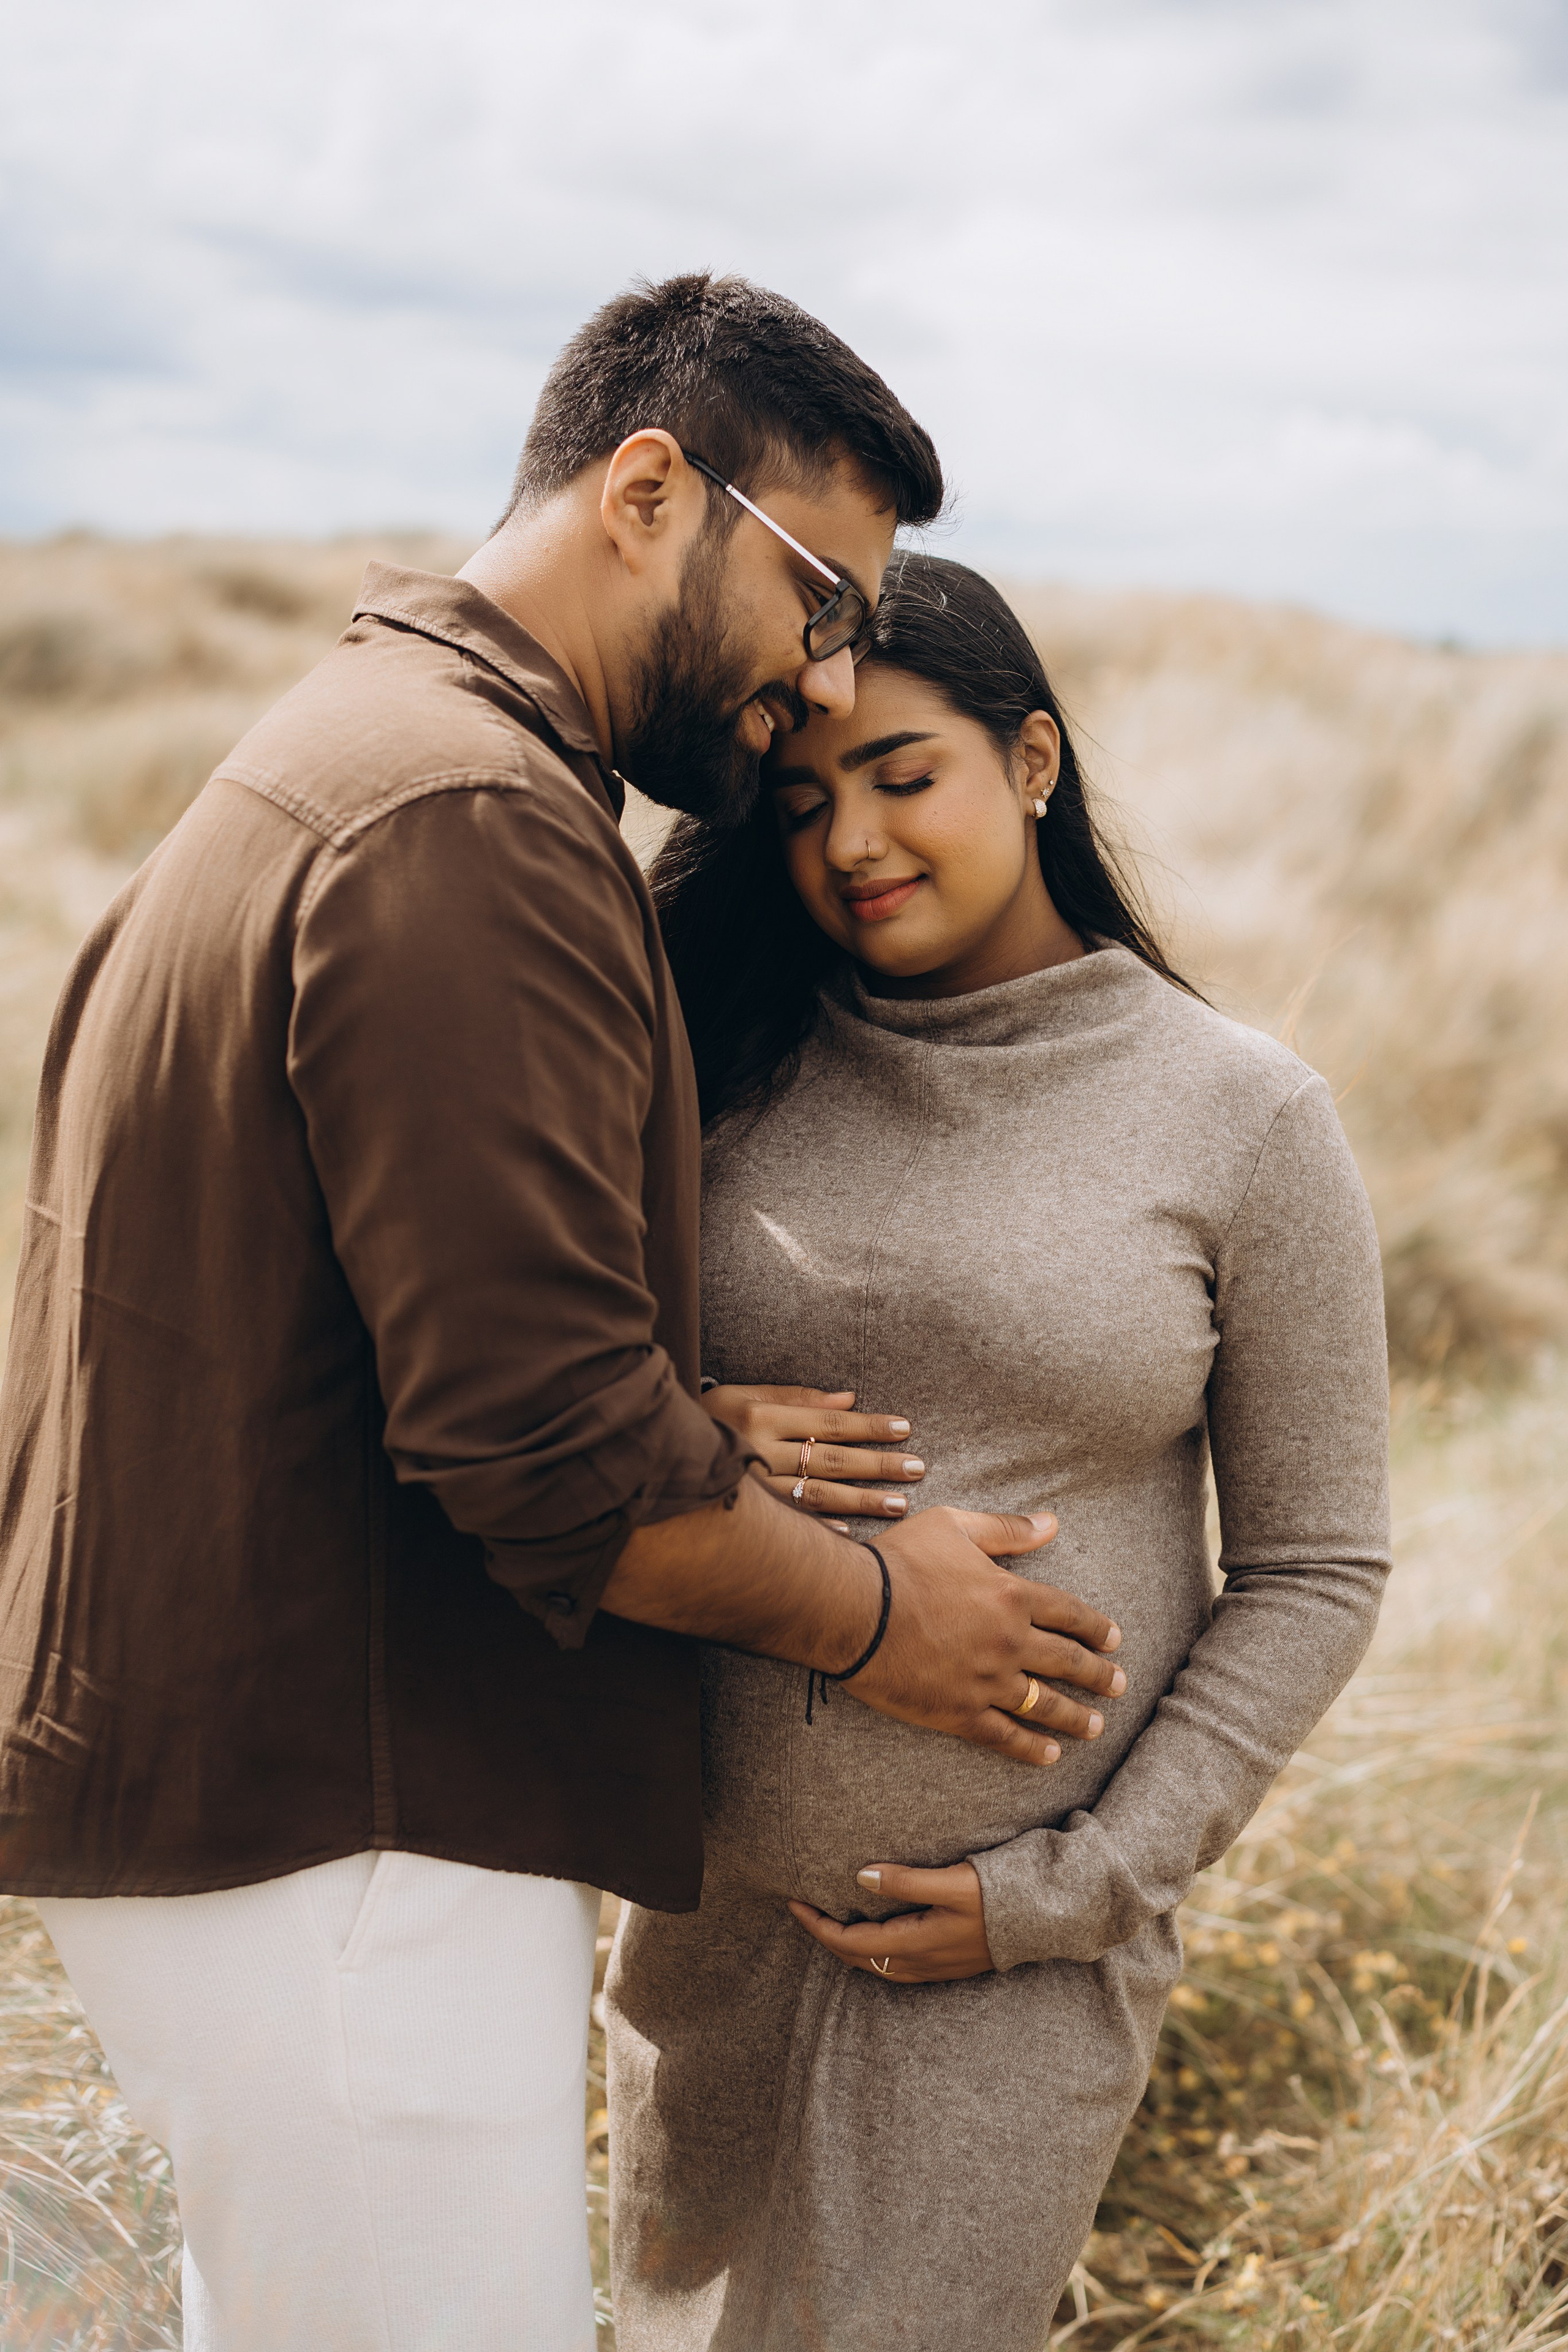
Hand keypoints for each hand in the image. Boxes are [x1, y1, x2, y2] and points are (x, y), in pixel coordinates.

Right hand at [703, 1383, 923, 1524]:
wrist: (655, 1450)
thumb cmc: (709, 1417)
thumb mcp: (745, 1394)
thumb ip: (796, 1396)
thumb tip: (848, 1399)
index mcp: (759, 1415)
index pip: (827, 1422)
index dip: (868, 1426)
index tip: (904, 1429)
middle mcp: (756, 1451)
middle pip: (830, 1460)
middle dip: (877, 1465)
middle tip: (916, 1469)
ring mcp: (752, 1488)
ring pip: (817, 1495)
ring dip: (862, 1501)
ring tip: (899, 1504)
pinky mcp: (746, 1514)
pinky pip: (790, 1522)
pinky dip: (820, 1528)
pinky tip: (850, 1534)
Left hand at [789, 1864, 993, 1982]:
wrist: (1043, 1920)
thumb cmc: (999, 1896)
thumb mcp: (952, 1881)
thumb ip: (906, 1881)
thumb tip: (861, 1877)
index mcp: (915, 1943)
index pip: (851, 1942)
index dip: (818, 1926)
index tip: (794, 1904)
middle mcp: (920, 1963)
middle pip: (858, 1959)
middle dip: (826, 1938)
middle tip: (803, 1911)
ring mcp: (934, 1969)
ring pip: (876, 1967)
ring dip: (847, 1949)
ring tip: (829, 1924)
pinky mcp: (946, 1965)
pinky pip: (895, 1969)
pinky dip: (872, 1955)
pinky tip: (872, 1939)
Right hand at [851, 1507, 1125, 1767]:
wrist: (852, 1609)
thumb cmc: (898, 1560)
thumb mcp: (954, 1527)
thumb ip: (1006, 1530)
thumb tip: (1051, 1523)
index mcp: (1012, 1595)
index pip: (1069, 1615)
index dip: (1096, 1628)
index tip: (1114, 1640)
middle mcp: (1010, 1641)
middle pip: (1067, 1662)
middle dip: (1098, 1676)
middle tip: (1119, 1686)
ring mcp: (987, 1681)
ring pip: (1044, 1704)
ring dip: (1075, 1716)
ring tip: (1096, 1727)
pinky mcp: (960, 1712)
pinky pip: (1005, 1736)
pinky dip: (1031, 1748)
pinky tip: (1050, 1755)